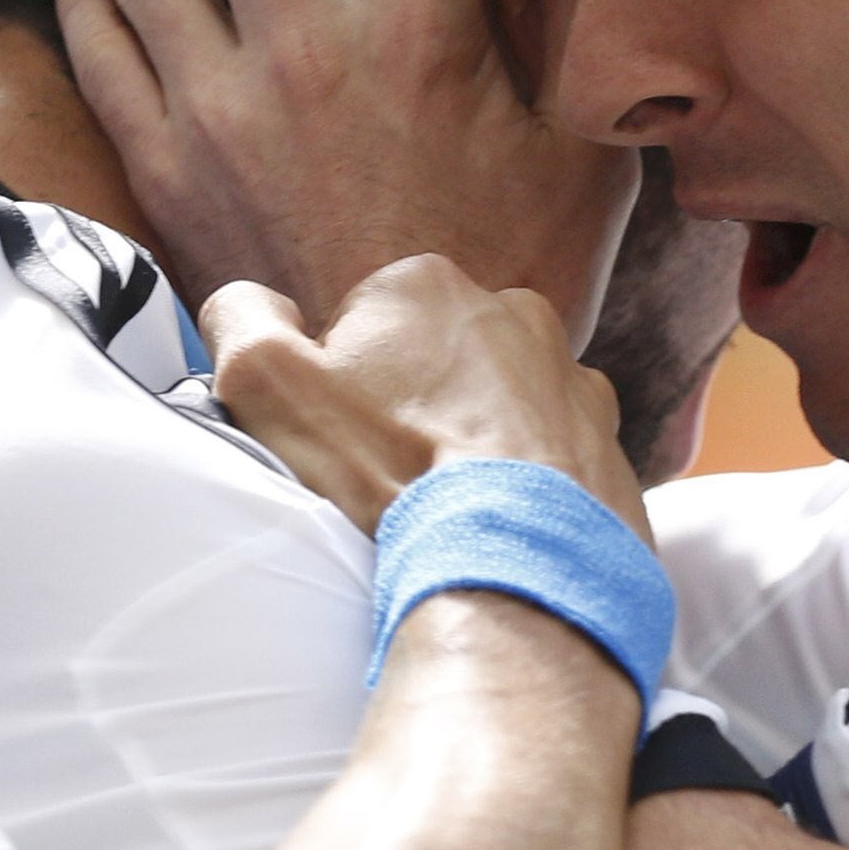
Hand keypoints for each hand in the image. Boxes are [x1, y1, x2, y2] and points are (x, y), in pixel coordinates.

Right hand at [206, 257, 645, 536]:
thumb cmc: (388, 468)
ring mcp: (573, 381)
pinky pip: (550, 461)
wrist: (513, 564)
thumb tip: (246, 304)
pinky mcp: (609, 446)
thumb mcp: (264, 382)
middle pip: (433, 363)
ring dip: (471, 446)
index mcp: (428, 285)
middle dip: (410, 411)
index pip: (360, 327)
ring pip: (497, 409)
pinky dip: (523, 488)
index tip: (342, 442)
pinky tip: (494, 525)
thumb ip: (240, 320)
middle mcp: (514, 313)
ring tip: (444, 508)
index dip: (339, 391)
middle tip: (389, 479)